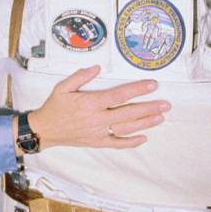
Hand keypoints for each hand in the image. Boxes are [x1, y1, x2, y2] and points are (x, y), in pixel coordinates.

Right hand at [25, 65, 170, 150]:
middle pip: (128, 113)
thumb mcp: (63, 87)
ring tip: (161, 117)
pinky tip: (144, 138)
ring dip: (145, 123)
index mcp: (91, 103)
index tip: (152, 85)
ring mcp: (98, 132)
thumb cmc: (54, 106)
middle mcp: (97, 118)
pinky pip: (117, 144)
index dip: (137, 90)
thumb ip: (80, 76)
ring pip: (126, 128)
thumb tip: (97, 67)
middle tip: (166, 104)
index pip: (119, 95)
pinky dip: (131, 142)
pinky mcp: (97, 142)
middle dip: (149, 108)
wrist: (44, 130)